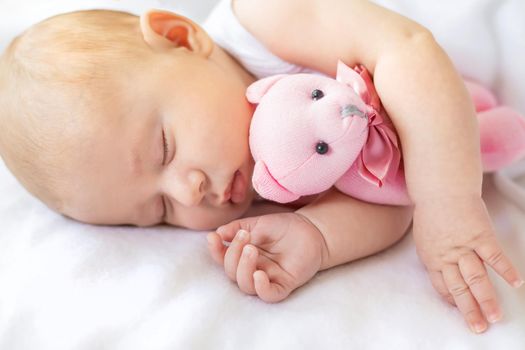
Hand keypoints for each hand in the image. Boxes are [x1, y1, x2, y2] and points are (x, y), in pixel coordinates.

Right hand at [207, 212, 326, 302]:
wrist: (311, 229)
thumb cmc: (283, 227)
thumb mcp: (256, 223)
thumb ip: (236, 228)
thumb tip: (217, 233)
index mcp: (243, 256)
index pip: (223, 259)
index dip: (216, 251)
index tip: (214, 237)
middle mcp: (253, 269)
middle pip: (232, 273)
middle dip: (233, 255)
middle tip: (244, 236)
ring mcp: (268, 278)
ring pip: (246, 285)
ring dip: (244, 268)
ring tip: (251, 249)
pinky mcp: (284, 284)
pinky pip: (269, 294)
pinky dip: (261, 288)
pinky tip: (260, 274)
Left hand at [412, 195, 523, 333]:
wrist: (441, 190)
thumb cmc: (432, 213)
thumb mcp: (425, 239)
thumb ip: (435, 257)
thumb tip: (444, 273)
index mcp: (432, 258)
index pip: (442, 286)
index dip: (452, 299)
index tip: (460, 310)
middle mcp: (447, 256)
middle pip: (459, 288)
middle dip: (469, 310)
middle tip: (479, 327)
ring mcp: (464, 246)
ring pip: (476, 278)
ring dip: (486, 299)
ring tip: (495, 316)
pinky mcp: (480, 235)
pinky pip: (494, 256)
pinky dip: (506, 270)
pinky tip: (516, 283)